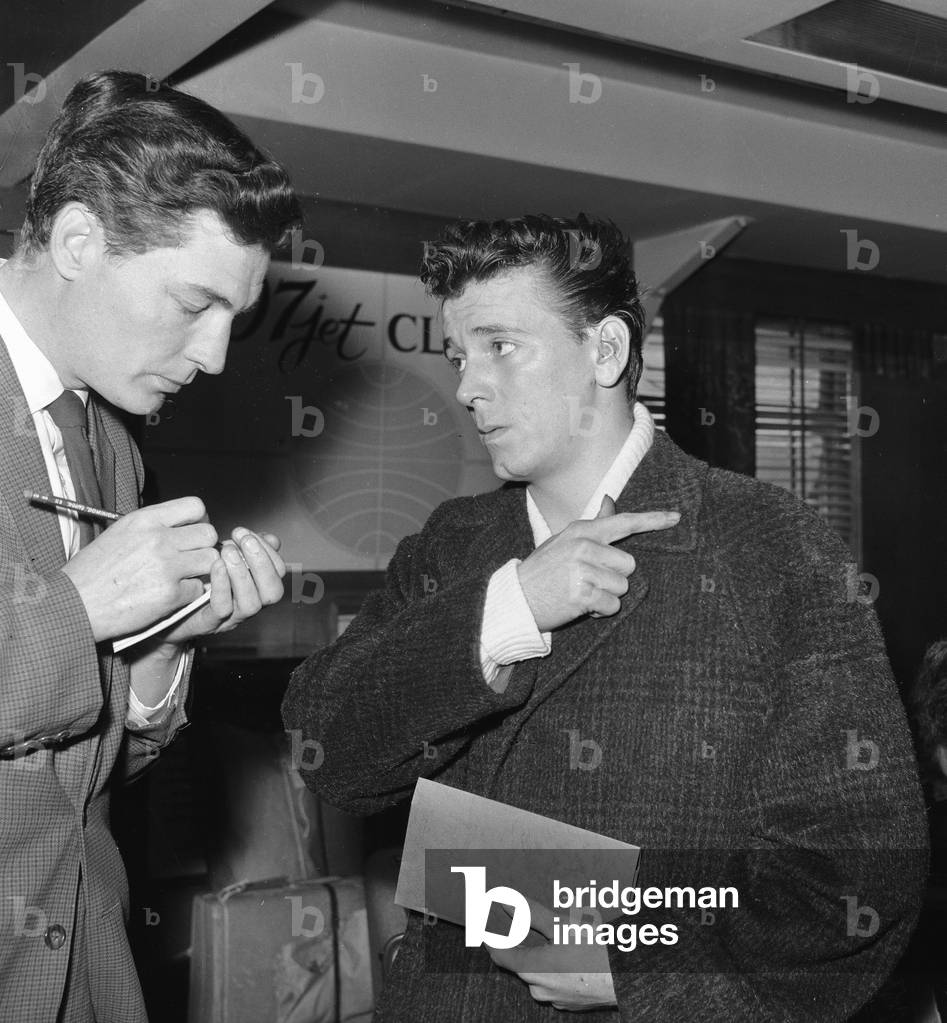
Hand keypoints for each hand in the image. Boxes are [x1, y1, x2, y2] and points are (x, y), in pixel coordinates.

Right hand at [61, 496, 218, 641]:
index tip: (193, 532)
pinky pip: (199, 589)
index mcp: (144, 520)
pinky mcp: (170, 594)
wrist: (74, 604)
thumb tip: (184, 527)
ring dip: (201, 570)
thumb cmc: (93, 572)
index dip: (200, 520)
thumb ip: (153, 526)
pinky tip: (171, 595)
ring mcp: (166, 567)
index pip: (196, 506)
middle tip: (192, 558)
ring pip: (211, 561)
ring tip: (183, 576)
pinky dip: (189, 594)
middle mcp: (158, 539)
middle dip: (203, 546)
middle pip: (209, 534)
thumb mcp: (120, 533)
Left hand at [157, 527, 285, 643]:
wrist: (166, 609)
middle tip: (244, 541)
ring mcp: (230, 618)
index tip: (244, 532)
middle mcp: (249, 604)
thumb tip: (270, 537)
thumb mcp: (225, 559)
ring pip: (251, 604)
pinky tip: (215, 566)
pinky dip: (222, 586)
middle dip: (262, 563)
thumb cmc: (197, 581)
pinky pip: (222, 609)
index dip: (267, 550)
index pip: (278, 572)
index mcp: (256, 588)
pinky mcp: (208, 623)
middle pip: (273, 592)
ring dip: (242, 574)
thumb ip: (247, 549)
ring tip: (228, 552)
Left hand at [489, 899, 616, 1011]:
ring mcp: (556, 999)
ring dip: (544, 956)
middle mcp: (540, 989)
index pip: (500, 955)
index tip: (486, 925)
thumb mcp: (562, 924)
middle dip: (524, 944)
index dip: (491, 939)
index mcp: (533, 970)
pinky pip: (556, 982)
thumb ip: (530, 913)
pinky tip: (574, 954)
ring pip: (540, 973)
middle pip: (521, 963)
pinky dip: (559, 968)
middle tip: (530, 925)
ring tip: (560, 937)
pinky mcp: (571, 1003)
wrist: (630, 977)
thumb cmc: (596, 951)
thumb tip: (506, 901)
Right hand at [516, 496, 678, 631]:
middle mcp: (583, 546)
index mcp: (580, 530)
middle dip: (615, 577)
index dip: (652, 521)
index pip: (623, 522)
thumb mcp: (563, 541)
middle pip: (629, 564)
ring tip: (581, 593)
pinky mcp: (582, 594)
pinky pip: (612, 605)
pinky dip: (600, 611)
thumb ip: (592, 525)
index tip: (676, 518)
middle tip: (589, 581)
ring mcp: (582, 569)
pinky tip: (580, 606)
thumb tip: (610, 500)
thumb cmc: (542, 571)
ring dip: (607, 596)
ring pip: (622, 587)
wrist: (515, 600)